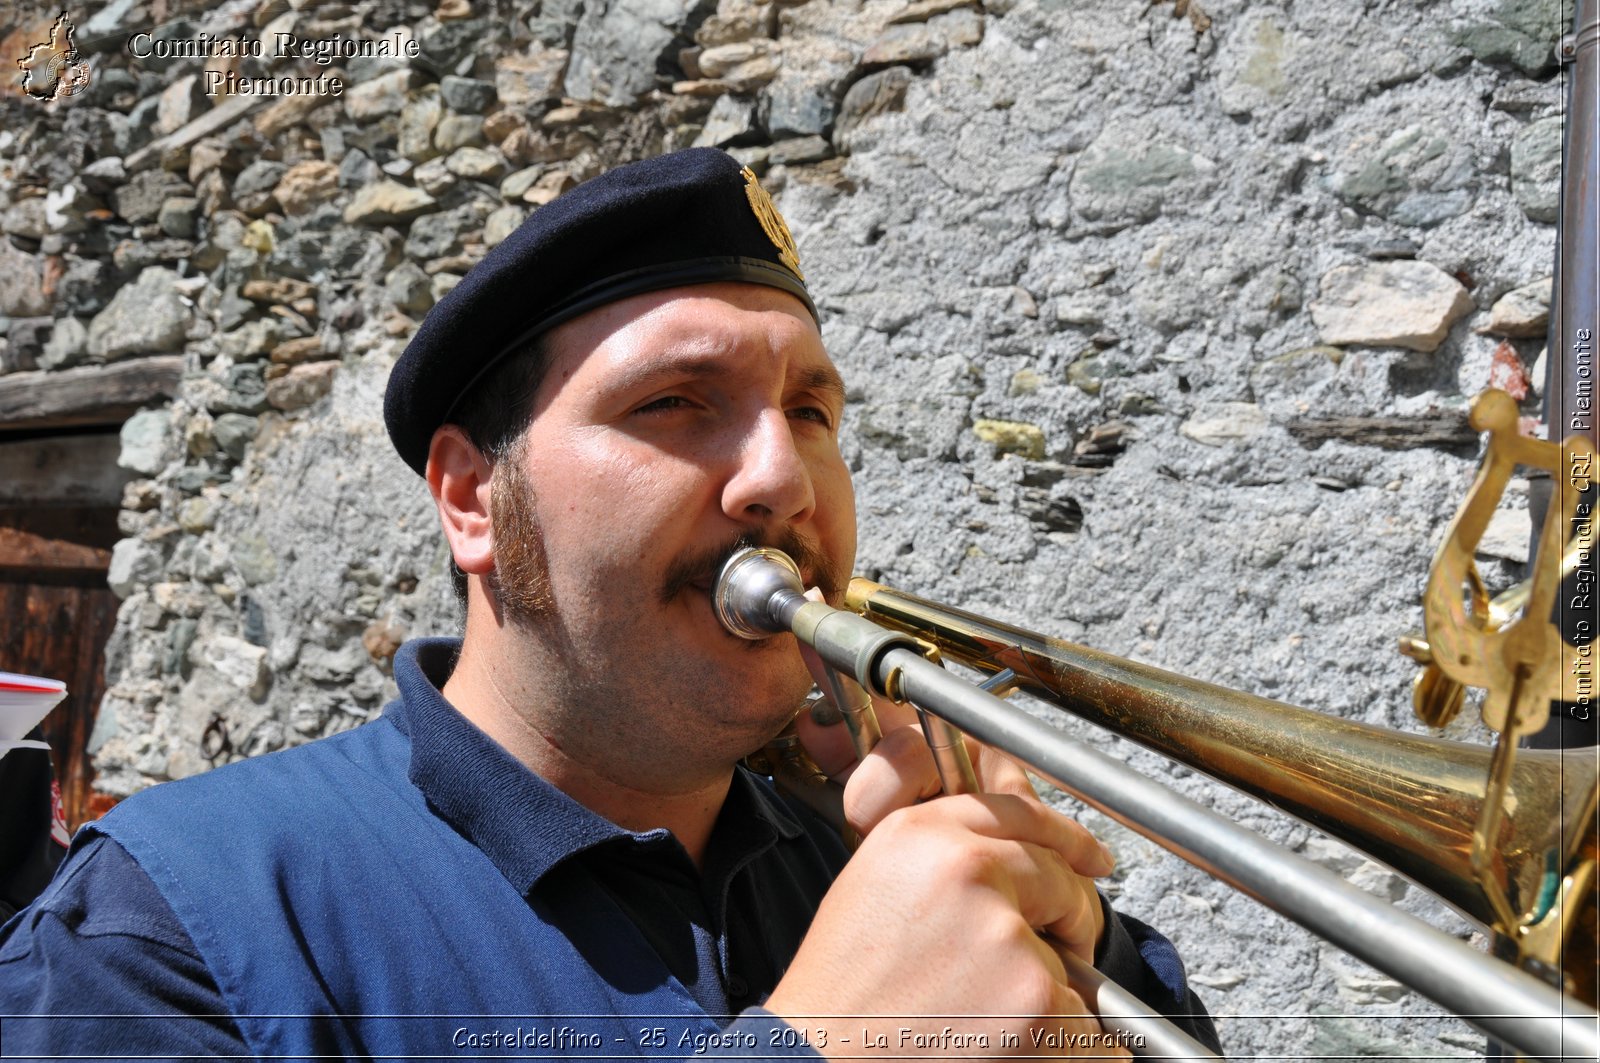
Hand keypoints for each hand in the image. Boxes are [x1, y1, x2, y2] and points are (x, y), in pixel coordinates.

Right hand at [763, 631, 1121, 1057]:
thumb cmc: (842, 999)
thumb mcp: (876, 892)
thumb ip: (943, 857)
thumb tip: (1019, 856)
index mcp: (919, 834)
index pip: (1018, 810)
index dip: (1062, 837)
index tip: (1088, 856)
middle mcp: (964, 868)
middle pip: (1059, 873)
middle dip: (1069, 916)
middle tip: (1051, 955)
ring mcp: (1004, 931)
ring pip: (1070, 956)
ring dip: (1050, 990)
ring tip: (983, 1017)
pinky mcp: (1035, 997)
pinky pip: (1082, 1019)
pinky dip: (1061, 1042)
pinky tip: (1000, 1046)